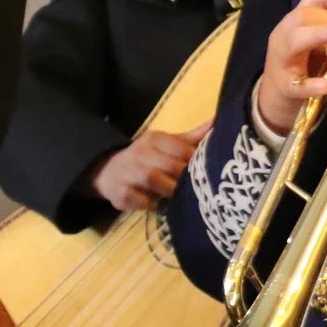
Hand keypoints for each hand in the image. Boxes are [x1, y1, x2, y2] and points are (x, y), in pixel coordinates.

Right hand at [87, 125, 208, 212]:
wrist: (108, 171)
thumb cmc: (146, 158)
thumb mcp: (166, 145)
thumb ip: (191, 139)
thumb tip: (217, 122)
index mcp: (154, 139)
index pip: (180, 147)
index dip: (194, 161)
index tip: (205, 171)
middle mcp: (139, 152)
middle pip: (168, 165)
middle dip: (184, 178)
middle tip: (195, 189)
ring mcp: (126, 172)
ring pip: (152, 179)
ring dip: (168, 190)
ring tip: (176, 198)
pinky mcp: (118, 192)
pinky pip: (136, 199)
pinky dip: (146, 203)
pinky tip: (151, 204)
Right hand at [253, 0, 326, 136]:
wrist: (280, 96)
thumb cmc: (309, 64)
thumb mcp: (326, 42)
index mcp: (303, 17)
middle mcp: (288, 31)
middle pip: (306, 14)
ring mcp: (282, 58)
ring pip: (295, 40)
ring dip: (321, 36)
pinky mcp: (283, 85)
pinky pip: (294, 83)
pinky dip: (310, 85)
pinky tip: (326, 86)